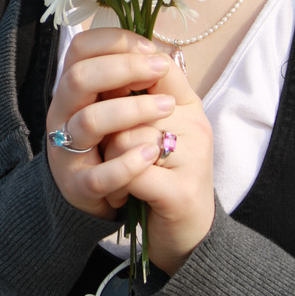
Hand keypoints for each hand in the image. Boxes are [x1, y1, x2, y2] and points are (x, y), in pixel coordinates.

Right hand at [46, 28, 213, 270]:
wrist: (101, 198)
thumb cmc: (116, 141)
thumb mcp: (120, 105)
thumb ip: (132, 80)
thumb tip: (159, 54)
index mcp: (74, 88)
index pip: (80, 48)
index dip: (114, 41)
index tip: (149, 49)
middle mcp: (63, 114)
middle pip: (79, 78)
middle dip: (124, 68)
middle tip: (161, 69)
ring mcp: (67, 150)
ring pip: (89, 122)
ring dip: (133, 110)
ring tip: (167, 107)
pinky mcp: (78, 186)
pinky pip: (98, 175)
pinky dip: (127, 163)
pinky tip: (151, 153)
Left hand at [101, 56, 213, 273]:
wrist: (187, 233)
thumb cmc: (159, 175)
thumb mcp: (148, 130)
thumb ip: (131, 97)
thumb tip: (100, 62)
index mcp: (185, 105)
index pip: (158, 63)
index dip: (122, 65)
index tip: (105, 88)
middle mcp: (194, 126)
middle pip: (133, 102)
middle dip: (108, 116)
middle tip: (104, 134)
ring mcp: (192, 160)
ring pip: (127, 137)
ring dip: (111, 156)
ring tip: (116, 170)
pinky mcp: (180, 195)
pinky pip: (132, 174)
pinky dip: (116, 183)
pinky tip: (121, 194)